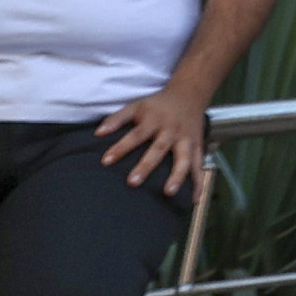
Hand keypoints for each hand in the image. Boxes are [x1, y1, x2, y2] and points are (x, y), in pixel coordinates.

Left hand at [96, 81, 215, 196]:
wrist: (190, 94)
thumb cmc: (158, 105)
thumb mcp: (137, 105)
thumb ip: (117, 118)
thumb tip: (97, 133)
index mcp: (154, 120)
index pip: (136, 135)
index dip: (121, 147)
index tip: (105, 161)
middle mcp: (171, 130)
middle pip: (159, 148)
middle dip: (146, 166)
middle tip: (132, 182)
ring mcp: (186, 139)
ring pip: (183, 159)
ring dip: (178, 176)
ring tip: (169, 193)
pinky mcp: (197, 147)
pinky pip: (199, 166)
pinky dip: (198, 183)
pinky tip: (194, 200)